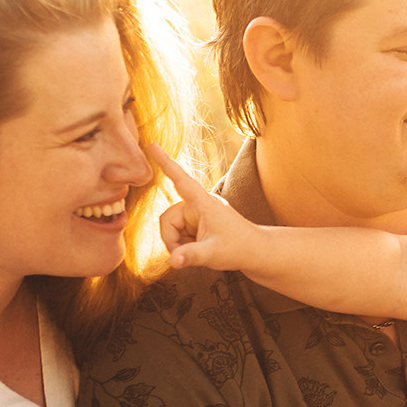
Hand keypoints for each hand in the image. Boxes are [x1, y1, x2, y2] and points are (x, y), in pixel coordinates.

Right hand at [152, 144, 262, 270]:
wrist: (254, 252)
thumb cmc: (238, 248)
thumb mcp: (213, 253)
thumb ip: (191, 256)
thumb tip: (172, 262)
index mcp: (203, 203)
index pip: (181, 179)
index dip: (165, 163)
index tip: (152, 144)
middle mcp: (198, 203)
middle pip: (167, 219)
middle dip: (171, 239)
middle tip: (185, 255)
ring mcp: (196, 213)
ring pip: (170, 227)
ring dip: (178, 243)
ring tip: (197, 251)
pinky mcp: (196, 221)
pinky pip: (177, 232)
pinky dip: (183, 244)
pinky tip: (198, 248)